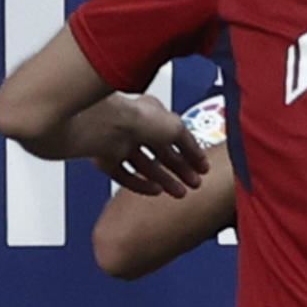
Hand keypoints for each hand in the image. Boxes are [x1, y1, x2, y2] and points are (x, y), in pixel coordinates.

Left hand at [91, 94, 210, 197]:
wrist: (107, 126)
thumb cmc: (137, 118)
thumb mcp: (177, 127)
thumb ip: (190, 143)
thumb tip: (199, 155)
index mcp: (152, 114)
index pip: (175, 136)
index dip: (190, 152)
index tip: (201, 166)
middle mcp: (135, 128)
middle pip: (161, 153)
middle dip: (179, 169)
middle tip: (193, 182)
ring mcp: (119, 144)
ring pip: (144, 166)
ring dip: (163, 180)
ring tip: (179, 192)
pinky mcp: (106, 159)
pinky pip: (125, 176)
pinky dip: (141, 185)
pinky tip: (155, 190)